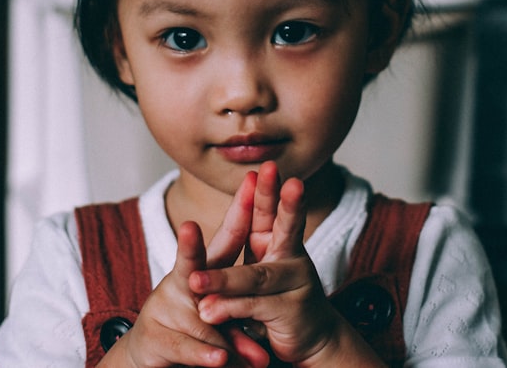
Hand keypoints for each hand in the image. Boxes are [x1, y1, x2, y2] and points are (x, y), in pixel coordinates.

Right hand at [100, 172, 268, 367]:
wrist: (153, 354)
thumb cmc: (196, 326)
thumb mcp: (226, 313)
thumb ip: (245, 310)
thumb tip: (277, 305)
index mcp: (204, 270)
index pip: (227, 237)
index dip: (239, 210)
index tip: (251, 181)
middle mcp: (181, 283)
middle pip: (188, 263)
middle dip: (188, 246)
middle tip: (188, 227)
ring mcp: (164, 308)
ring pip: (195, 316)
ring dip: (220, 333)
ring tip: (233, 347)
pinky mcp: (154, 338)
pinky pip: (184, 346)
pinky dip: (203, 353)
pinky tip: (219, 359)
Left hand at [189, 163, 373, 366]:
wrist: (311, 338)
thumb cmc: (275, 303)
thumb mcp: (252, 279)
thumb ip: (231, 271)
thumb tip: (198, 268)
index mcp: (277, 243)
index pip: (270, 213)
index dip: (267, 191)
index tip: (264, 168)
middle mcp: (291, 258)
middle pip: (285, 227)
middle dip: (283, 201)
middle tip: (280, 176)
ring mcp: (296, 284)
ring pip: (256, 276)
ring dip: (223, 280)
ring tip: (195, 281)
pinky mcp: (292, 312)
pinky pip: (254, 307)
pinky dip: (229, 309)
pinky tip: (209, 311)